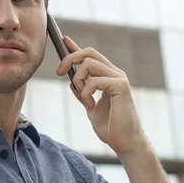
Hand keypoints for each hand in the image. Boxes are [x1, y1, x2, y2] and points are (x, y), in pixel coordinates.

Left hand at [57, 36, 148, 155]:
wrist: (125, 142)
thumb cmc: (111, 127)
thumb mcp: (91, 109)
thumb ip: (83, 94)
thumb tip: (71, 82)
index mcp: (108, 77)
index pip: (91, 56)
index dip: (76, 47)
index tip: (63, 39)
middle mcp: (115, 73)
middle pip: (89, 53)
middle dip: (69, 59)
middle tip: (59, 73)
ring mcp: (119, 78)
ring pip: (89, 63)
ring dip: (79, 80)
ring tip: (84, 97)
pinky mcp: (121, 86)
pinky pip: (95, 80)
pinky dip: (86, 92)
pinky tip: (92, 105)